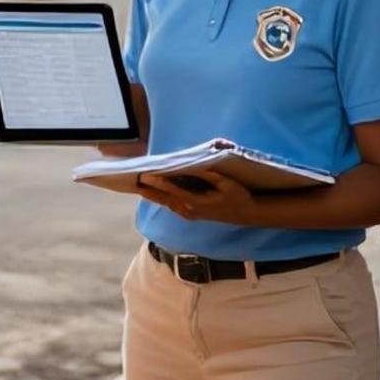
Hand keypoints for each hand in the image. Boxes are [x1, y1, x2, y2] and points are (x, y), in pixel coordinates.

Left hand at [136, 171, 259, 224]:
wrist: (246, 213)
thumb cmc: (238, 196)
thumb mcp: (227, 184)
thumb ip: (210, 175)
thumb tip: (196, 165)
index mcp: (197, 202)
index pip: (173, 190)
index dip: (158, 182)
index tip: (145, 175)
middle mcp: (190, 210)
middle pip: (164, 198)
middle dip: (148, 189)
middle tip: (132, 180)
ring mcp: (189, 213)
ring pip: (166, 203)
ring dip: (151, 194)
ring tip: (137, 184)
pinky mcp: (191, 214)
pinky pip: (171, 205)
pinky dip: (160, 198)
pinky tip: (152, 192)